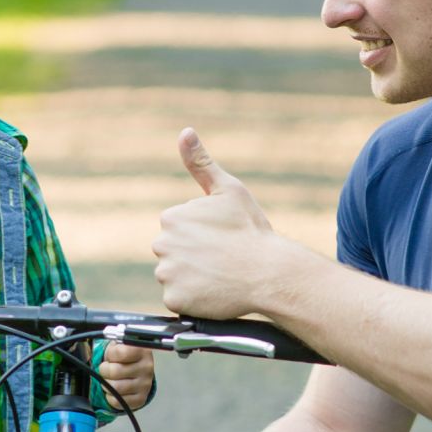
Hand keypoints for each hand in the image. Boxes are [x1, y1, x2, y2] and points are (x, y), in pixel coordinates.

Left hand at [97, 341, 154, 410]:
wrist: (137, 373)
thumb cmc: (125, 358)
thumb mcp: (121, 345)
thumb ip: (115, 345)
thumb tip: (107, 344)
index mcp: (142, 351)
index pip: (120, 352)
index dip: (110, 355)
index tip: (111, 356)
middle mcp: (147, 367)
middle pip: (115, 372)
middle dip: (104, 371)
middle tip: (106, 369)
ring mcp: (145, 384)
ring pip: (115, 388)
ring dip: (106, 384)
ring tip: (109, 380)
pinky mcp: (141, 399)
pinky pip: (117, 401)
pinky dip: (110, 397)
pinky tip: (114, 390)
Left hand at [152, 128, 278, 317]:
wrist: (269, 272)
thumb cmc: (251, 230)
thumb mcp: (229, 190)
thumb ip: (201, 163)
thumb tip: (185, 132)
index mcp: (172, 218)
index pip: (177, 230)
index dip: (201, 236)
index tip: (220, 239)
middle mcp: (162, 245)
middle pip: (173, 253)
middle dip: (192, 256)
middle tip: (221, 259)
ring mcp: (167, 274)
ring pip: (175, 277)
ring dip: (192, 278)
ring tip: (220, 275)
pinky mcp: (175, 300)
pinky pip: (178, 300)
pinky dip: (193, 299)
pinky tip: (214, 291)